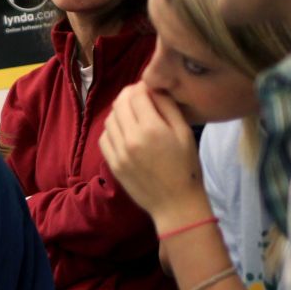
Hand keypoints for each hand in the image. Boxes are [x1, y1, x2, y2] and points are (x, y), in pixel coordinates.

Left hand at [98, 84, 208, 225]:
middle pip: (119, 103)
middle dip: (129, 95)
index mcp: (151, 129)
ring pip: (109, 118)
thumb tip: (153, 88)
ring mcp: (118, 152)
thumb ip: (167, 108)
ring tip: (133, 115)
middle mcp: (130, 138)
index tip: (148, 89)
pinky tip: (124, 131)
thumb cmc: (186, 167)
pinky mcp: (111, 163)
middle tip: (140, 98)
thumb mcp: (184, 133)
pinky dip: (112, 129)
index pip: (136, 94)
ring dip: (120, 111)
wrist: (175, 203)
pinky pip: (104, 137)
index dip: (141, 87)